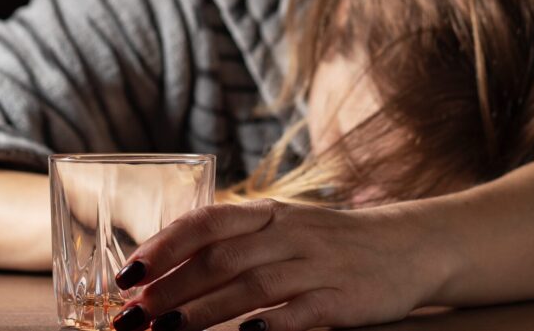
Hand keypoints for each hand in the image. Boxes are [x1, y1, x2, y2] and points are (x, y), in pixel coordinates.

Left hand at [109, 199, 450, 330]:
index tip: (127, 273)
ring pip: (251, 285)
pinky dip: (268, 324)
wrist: (406, 246)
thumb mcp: (282, 227)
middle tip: (132, 315)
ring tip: (165, 330)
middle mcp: (288, 233)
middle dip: (169, 287)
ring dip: (203, 310)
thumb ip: (234, 241)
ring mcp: (316, 265)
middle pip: (219, 258)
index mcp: (268, 213)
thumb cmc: (328, 242)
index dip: (163, 245)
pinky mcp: (342, 298)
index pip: (206, 221)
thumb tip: (165, 268)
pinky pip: (300, 311)